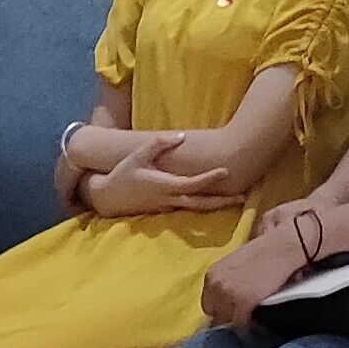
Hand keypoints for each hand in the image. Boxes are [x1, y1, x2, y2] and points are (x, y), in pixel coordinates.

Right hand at [89, 158, 242, 220]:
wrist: (106, 198)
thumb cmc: (122, 174)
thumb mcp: (137, 155)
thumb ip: (159, 144)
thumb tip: (182, 136)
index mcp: (164, 185)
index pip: (192, 183)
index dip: (210, 178)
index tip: (226, 171)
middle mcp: (169, 199)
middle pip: (201, 203)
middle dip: (222, 201)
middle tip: (242, 197)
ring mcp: (167, 208)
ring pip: (196, 209)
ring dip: (215, 205)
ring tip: (235, 200)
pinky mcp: (164, 211)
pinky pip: (187, 209)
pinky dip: (202, 205)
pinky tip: (212, 200)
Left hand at [201, 230, 310, 329]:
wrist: (281, 248)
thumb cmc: (263, 253)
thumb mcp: (235, 265)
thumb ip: (227, 281)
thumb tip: (226, 298)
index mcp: (212, 275)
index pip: (207, 303)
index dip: (220, 308)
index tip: (230, 311)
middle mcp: (215, 285)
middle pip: (215, 314)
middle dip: (226, 316)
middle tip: (240, 316)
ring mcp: (228, 295)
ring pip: (227, 321)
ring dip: (236, 322)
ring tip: (248, 321)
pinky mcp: (243, 303)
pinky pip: (240, 324)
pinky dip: (246, 328)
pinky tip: (252, 327)